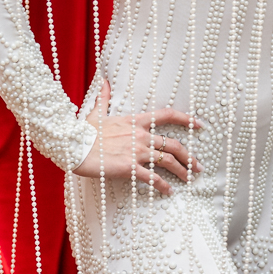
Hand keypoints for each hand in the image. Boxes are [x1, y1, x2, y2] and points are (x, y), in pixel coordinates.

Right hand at [75, 78, 205, 193]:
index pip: (167, 115)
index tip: (200, 125)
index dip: (186, 119)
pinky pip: (152, 178)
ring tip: (189, 178)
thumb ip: (103, 99)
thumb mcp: (96, 113)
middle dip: (189, 156)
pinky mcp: (130, 167)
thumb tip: (104, 82)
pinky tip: (168, 191)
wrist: (72, 145)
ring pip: (168, 161)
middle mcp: (141, 135)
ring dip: (182, 171)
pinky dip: (163, 185)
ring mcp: (137, 151)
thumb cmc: (82, 131)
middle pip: (174, 144)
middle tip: (197, 166)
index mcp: (135, 121)